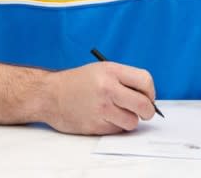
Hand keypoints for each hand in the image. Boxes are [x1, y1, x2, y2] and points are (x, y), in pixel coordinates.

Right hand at [40, 61, 156, 134]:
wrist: (49, 95)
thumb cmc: (78, 82)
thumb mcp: (102, 70)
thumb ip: (125, 80)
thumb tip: (148, 98)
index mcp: (111, 71)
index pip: (145, 81)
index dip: (150, 92)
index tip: (148, 97)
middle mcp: (107, 89)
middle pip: (144, 105)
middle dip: (147, 111)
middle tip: (143, 111)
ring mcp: (101, 108)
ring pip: (132, 122)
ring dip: (129, 120)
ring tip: (118, 113)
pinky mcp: (95, 125)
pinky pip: (117, 130)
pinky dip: (115, 126)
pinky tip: (104, 118)